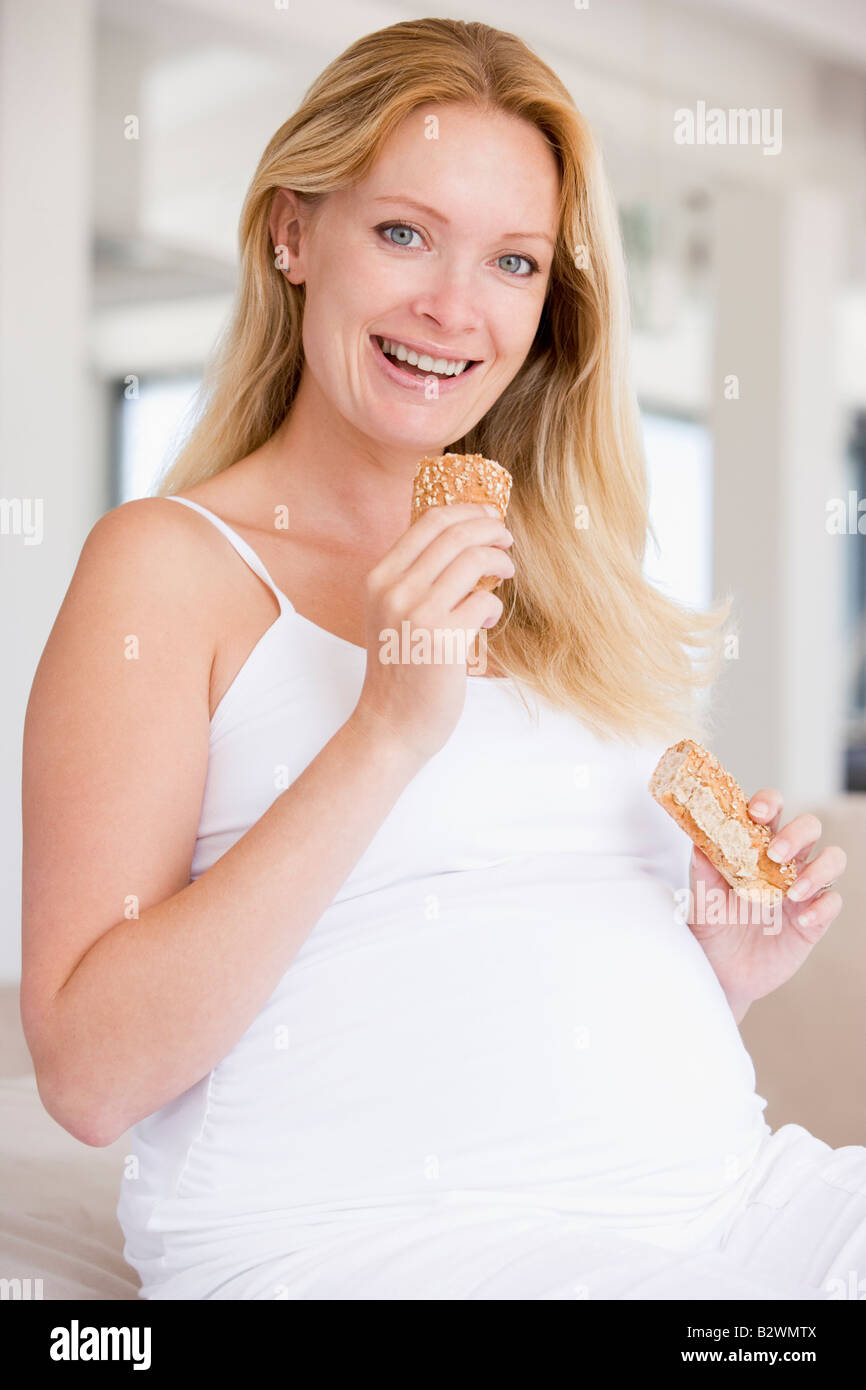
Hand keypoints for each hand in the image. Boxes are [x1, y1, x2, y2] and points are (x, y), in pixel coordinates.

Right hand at [352, 501, 514, 765]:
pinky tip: (487, 621)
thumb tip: (461, 539)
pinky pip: (484, 601)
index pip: (428, 522)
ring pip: (473, 560)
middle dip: (490, 530)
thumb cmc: (400, 668)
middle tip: (506, 540)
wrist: (390, 723)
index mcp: (379, 578)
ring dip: (499, 561)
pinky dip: (494, 606)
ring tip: (507, 571)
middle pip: (455, 534)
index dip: (466, 511)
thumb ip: (413, 578)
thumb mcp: (391, 614)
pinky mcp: (443, 640)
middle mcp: (394, 590)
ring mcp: (417, 614)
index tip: (488, 515)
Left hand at [686, 788, 846, 1020]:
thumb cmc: (711, 928)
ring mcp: (802, 889)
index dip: (769, 802)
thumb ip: (703, 871)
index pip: (771, 810)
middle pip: (809, 827)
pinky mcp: (813, 919)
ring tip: (792, 892)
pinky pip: (832, 902)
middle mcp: (783, 863)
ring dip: (818, 869)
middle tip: (775, 853)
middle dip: (797, 833)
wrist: (721, 973)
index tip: (756, 813)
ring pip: (832, 859)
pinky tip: (803, 919)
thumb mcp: (701, 900)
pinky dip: (823, 907)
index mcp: (754, 847)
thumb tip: (698, 839)